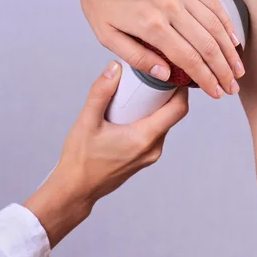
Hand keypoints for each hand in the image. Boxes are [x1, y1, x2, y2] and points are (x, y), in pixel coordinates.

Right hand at [24, 61, 188, 247]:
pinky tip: (133, 111)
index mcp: (144, 138)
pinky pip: (155, 133)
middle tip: (152, 76)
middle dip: (165, 94)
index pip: (178, 109)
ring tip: (140, 92)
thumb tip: (115, 67)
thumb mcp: (87, 121)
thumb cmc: (80, 159)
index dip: (180, 89)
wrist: (76, 189)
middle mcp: (153, 148)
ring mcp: (151, 155)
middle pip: (172, 114)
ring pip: (163, 124)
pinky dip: (149, 119)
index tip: (172, 73)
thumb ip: (101, 92)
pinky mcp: (145, 158)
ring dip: (156, 107)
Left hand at [41, 0, 244, 98]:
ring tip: (237, 70)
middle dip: (223, 71)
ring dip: (230, 52)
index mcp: (150, 24)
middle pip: (207, 45)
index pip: (188, 59)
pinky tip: (233, 40)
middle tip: (231, 88)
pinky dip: (226, 24)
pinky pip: (213, 3)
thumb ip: (137, 57)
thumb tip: (166, 76)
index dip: (206, 79)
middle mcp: (170, 6)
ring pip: (215, 26)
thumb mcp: (106, 35)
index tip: (216, 93)